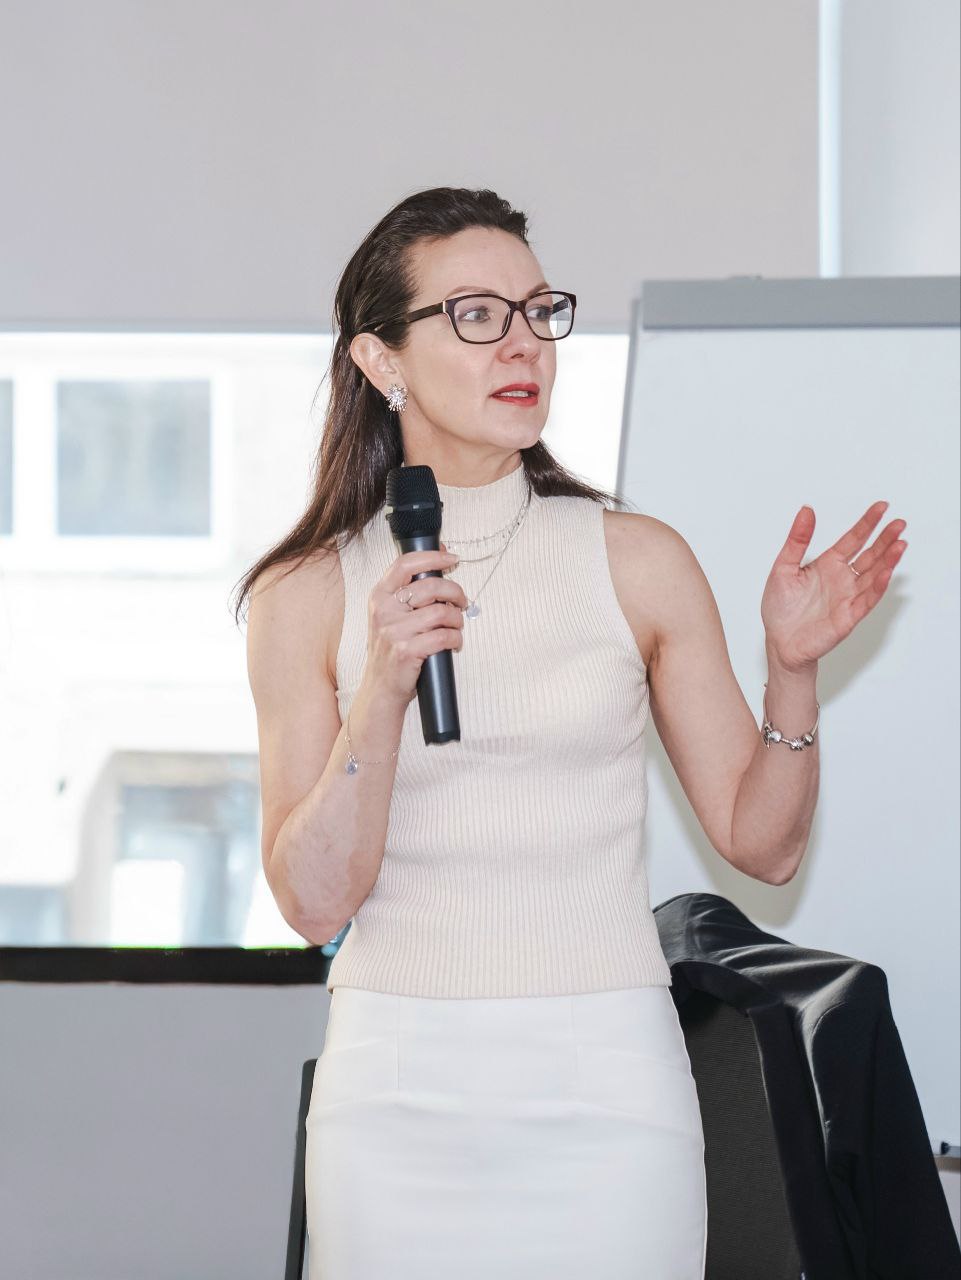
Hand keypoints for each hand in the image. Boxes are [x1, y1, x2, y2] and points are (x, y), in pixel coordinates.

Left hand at [761, 501, 907, 673]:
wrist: (779, 642)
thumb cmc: (780, 608)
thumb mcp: (782, 567)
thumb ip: (797, 540)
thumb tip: (806, 510)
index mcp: (828, 564)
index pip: (853, 539)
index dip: (867, 524)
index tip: (882, 507)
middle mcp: (842, 578)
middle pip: (870, 555)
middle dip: (885, 539)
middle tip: (899, 524)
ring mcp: (848, 597)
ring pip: (874, 575)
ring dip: (888, 560)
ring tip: (900, 544)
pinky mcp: (849, 616)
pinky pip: (867, 600)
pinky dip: (878, 587)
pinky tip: (887, 573)